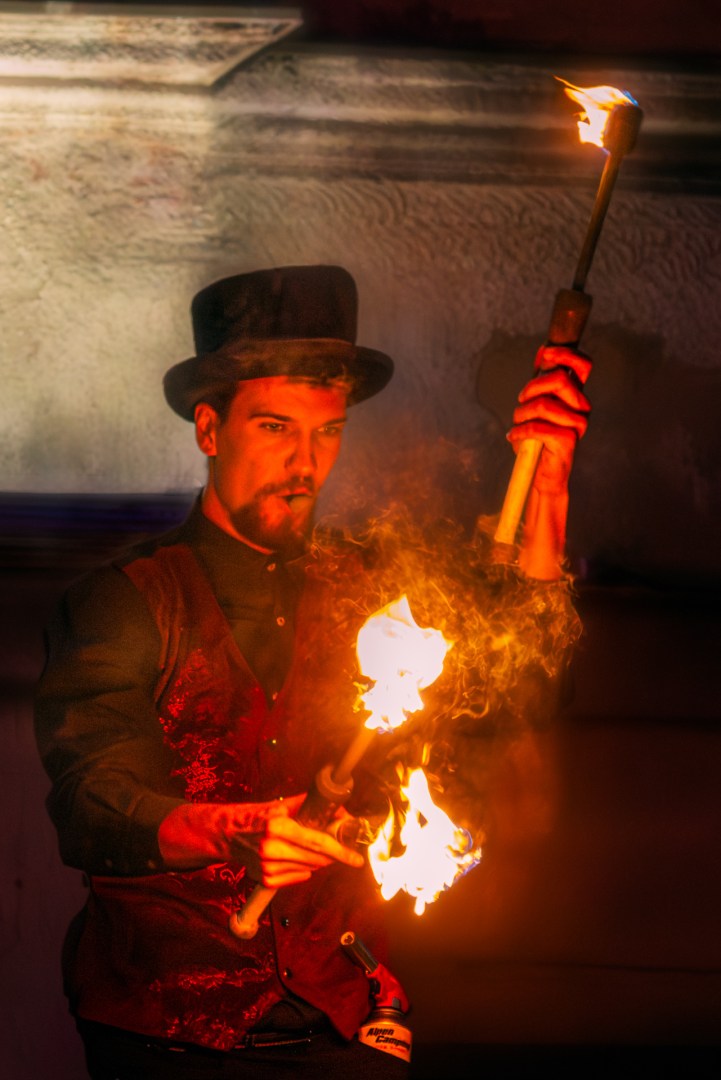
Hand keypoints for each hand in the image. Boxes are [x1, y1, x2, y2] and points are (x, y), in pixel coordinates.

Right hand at [158, 795, 363, 885]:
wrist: (229, 834)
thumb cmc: (260, 816)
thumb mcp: (284, 806)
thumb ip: (313, 808)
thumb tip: (342, 812)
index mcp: (277, 826)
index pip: (318, 842)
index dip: (341, 851)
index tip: (357, 859)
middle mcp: (271, 848)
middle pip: (317, 859)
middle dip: (332, 854)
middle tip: (339, 848)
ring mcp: (267, 867)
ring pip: (309, 869)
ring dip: (317, 860)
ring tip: (306, 848)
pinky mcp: (266, 880)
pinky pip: (298, 877)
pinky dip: (303, 869)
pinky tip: (293, 857)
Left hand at [508, 345, 590, 494]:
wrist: (540, 473)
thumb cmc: (537, 438)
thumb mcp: (535, 404)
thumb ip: (541, 379)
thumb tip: (544, 350)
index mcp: (575, 395)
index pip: (583, 365)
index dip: (565, 354)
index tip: (546, 353)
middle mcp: (581, 407)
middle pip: (559, 379)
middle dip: (532, 387)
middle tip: (522, 400)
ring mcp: (577, 424)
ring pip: (543, 404)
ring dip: (521, 413)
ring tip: (518, 424)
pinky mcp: (568, 440)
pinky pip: (537, 427)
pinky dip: (520, 430)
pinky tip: (514, 436)